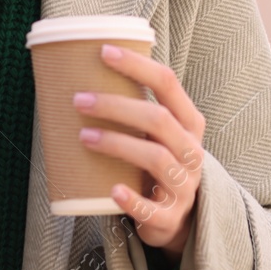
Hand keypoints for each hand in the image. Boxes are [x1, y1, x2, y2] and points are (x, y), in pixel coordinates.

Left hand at [74, 44, 205, 258]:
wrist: (175, 218)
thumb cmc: (156, 163)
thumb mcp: (157, 135)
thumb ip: (135, 109)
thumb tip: (78, 73)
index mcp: (189, 122)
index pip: (168, 83)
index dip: (136, 65)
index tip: (103, 52)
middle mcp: (192, 150)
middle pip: (158, 119)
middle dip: (117, 106)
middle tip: (79, 100)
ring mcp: (184, 185)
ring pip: (155, 158)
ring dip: (117, 144)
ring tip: (84, 137)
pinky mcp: (170, 217)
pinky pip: (153, 208)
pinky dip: (132, 199)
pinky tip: (112, 189)